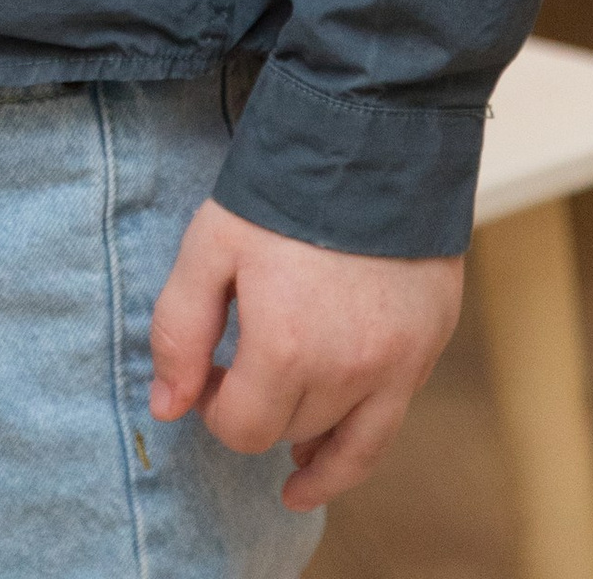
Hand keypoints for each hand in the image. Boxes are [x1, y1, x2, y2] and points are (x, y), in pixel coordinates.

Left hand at [148, 196, 462, 511]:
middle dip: (255, 410)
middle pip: (286, 432)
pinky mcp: (426, 351)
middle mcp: (347, 371)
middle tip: (238, 371)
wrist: (373, 137)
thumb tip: (166, 408)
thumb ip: (179, 331)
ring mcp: (395, 367)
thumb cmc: (283, 188)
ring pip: (341, 443)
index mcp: (287, 347)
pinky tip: (325, 455)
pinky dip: (353, 451)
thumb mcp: (210, 244)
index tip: (208, 373)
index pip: (240, 427)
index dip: (213, 407)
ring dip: (304, 439)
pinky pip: (387, 429)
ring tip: (286, 446)